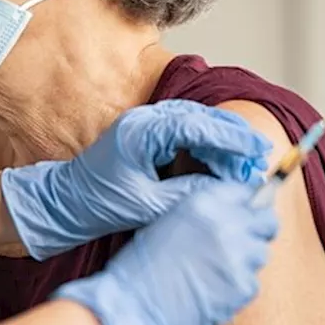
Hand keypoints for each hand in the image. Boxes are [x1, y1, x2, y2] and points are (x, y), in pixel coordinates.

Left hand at [0, 99, 271, 259]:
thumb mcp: (148, 205)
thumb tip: (226, 190)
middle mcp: (144, 120)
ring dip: (222, 141)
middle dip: (233, 138)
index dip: (232, 138)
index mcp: (142, 132)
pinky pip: (184, 133)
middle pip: (201, 119)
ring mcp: (144, 125)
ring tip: (248, 162)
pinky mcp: (145, 135)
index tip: (257, 151)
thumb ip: (188, 194)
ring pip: (195, 124)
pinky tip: (222, 163)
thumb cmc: (98, 204)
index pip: (197, 126)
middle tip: (260, 156)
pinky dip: (206, 145)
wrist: (64, 203)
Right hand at [53, 182, 278, 324]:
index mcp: (204, 203)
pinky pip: (252, 282)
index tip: (244, 215)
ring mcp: (238, 256)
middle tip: (243, 242)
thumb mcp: (169, 221)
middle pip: (267, 221)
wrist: (133, 307)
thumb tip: (234, 214)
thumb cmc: (142, 267)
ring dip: (246, 260)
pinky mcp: (243, 287)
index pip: (246, 192)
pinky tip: (213, 291)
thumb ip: (204, 213)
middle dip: (258, 230)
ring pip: (261, 253)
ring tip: (217, 272)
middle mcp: (227, 224)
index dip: (246, 206)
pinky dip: (237, 287)